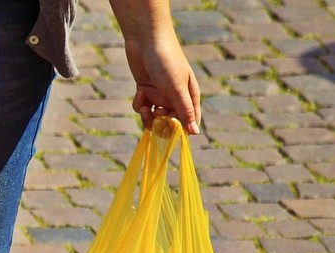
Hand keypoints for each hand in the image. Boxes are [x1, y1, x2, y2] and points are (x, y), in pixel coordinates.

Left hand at [109, 1, 200, 134]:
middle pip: (170, 123)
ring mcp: (160, 94)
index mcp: (189, 96)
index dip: (181, 130)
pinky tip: (140, 94)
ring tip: (145, 108)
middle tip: (156, 114)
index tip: (172, 131)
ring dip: (148, 117)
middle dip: (162, 124)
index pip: (190, 121)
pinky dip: (140, 105)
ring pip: (154, 118)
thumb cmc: (166, 60)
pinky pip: (143, 107)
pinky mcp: (145, 91)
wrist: (145, 38)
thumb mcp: (176, 87)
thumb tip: (194, 132)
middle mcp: (176, 97)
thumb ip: (184, 110)